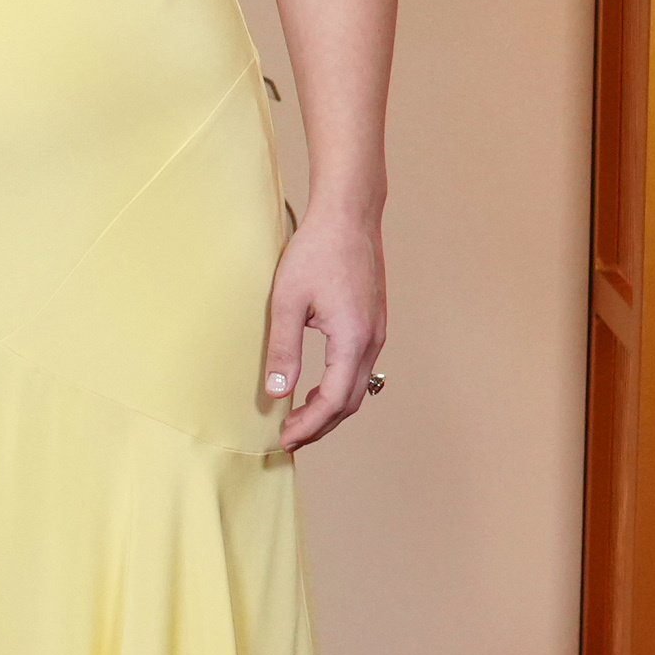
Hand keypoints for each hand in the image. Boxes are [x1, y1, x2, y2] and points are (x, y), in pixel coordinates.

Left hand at [263, 207, 384, 448]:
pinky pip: (360, 368)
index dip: (309, 426)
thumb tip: (278, 392)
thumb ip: (283, 349)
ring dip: (330, 408)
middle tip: (290, 439)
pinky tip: (316, 387)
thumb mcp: (287, 300)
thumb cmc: (316, 251)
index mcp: (353, 339)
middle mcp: (372, 340)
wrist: (349, 215)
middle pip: (350, 402)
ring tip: (299, 419)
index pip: (333, 402)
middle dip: (320, 426)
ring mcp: (377, 331)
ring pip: (358, 387)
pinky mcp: (374, 322)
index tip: (284, 439)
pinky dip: (339, 387)